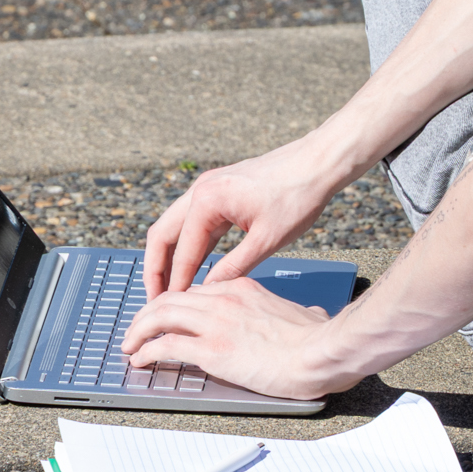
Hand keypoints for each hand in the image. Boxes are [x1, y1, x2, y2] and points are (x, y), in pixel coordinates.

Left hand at [122, 277, 341, 400]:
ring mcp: (215, 323)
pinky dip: (147, 352)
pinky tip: (140, 360)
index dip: (172, 304)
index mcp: (242, 288)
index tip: (164, 317)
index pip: (194, 290)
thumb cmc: (317, 339)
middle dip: (146, 314)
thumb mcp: (305, 313)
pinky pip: (166, 346)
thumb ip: (299, 312)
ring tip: (129, 345)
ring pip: (160, 317)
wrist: (320, 352)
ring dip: (138, 331)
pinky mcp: (212, 350)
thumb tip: (311, 315)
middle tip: (135, 330)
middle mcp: (223, 299)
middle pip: (170, 298)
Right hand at [142, 135, 348, 296]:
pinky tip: (193, 264)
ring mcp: (208, 187)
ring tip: (168, 286)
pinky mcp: (219, 189)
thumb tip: (208, 292)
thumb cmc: (298, 195)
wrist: (318, 161)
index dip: (176, 285)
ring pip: (174, 226)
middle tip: (154, 300)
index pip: (182, 253)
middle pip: (162, 236)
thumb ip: (233, 268)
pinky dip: (187, 243)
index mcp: (207, 201)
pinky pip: (193, 220)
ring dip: (168, 256)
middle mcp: (200, 190)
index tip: (169, 309)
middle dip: (156, 269)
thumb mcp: (267, 240)